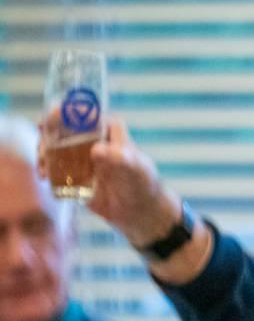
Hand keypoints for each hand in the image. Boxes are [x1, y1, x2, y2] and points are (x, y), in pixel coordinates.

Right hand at [37, 115, 180, 247]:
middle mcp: (91, 137)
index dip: (66, 111)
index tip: (52, 116)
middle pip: (62, 126)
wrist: (138, 210)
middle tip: (44, 149)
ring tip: (44, 168)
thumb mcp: (136, 169)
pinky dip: (46, 167)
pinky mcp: (73, 170)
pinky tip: (45, 177)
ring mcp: (80, 153)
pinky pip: (54, 164)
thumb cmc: (142, 183)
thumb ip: (120, 157)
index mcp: (107, 129)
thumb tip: (96, 150)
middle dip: (48, 133)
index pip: (84, 113)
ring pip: (54, 144)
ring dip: (43, 152)